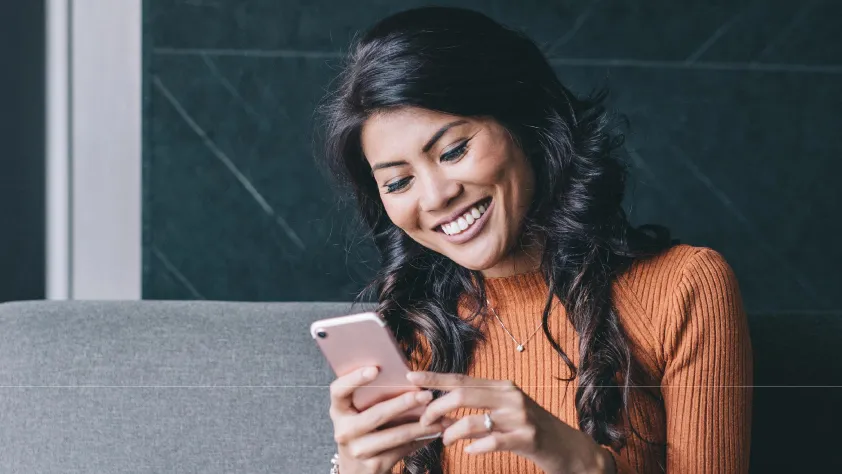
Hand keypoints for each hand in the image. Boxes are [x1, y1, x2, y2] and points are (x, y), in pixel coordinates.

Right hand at [328, 366, 452, 473]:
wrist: (355, 471)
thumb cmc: (361, 432)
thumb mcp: (358, 415)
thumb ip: (371, 398)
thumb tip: (407, 378)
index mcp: (338, 411)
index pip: (339, 390)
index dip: (354, 378)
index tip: (375, 369)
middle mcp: (344, 431)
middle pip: (376, 414)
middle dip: (404, 403)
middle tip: (426, 395)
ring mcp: (358, 450)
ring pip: (395, 435)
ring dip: (422, 426)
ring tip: (441, 418)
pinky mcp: (374, 466)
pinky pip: (402, 449)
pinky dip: (421, 439)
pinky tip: (434, 433)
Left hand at [407, 371, 613, 473]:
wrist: (568, 448)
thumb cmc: (530, 431)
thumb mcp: (504, 414)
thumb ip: (477, 411)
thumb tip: (439, 414)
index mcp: (502, 386)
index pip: (462, 378)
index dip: (434, 378)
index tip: (410, 376)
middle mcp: (511, 396)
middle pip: (462, 394)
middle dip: (436, 408)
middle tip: (424, 422)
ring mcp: (520, 417)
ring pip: (473, 420)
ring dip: (451, 432)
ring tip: (445, 440)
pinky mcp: (528, 438)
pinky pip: (492, 441)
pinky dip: (475, 447)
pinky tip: (469, 450)